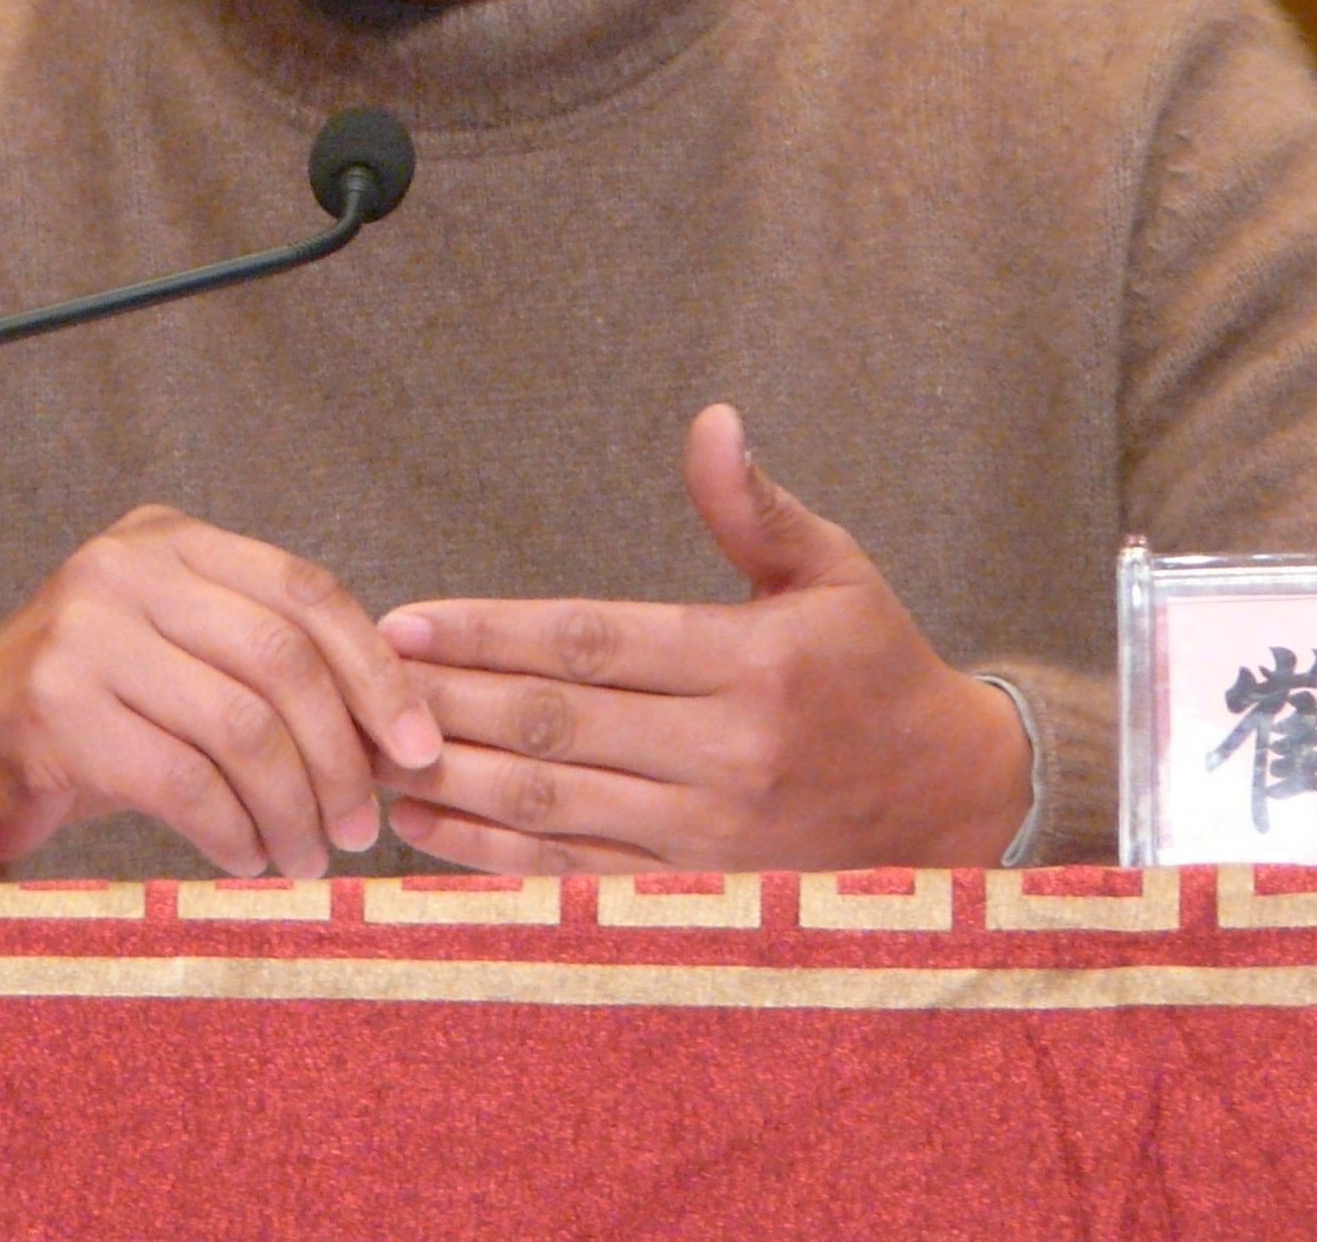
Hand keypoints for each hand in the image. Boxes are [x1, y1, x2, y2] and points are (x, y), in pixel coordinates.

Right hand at [0, 506, 441, 878]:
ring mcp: (81, 632)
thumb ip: (268, 664)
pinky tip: (245, 857)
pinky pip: (183, 781)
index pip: (306, 592)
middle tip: (360, 828)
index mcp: (171, 538)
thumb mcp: (177, 656)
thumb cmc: (92, 715)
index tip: (418, 750)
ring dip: (291, 807)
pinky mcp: (51, 707)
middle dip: (339, 757)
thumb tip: (405, 731)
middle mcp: (124, 568)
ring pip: (238, 727)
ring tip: (307, 857)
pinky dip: (231, 831)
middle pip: (281, 661)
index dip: (375, 674)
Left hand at [374, 405, 1033, 872]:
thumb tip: (711, 420)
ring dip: (450, 782)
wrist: (958, 803)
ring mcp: (710, 837)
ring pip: (551, 805)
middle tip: (358, 682)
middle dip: (445, 701)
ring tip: (365, 754)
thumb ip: (755, 506)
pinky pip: (574, 877)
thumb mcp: (836, 571)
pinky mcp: (697, 896)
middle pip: (553, 724)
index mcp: (752, 663)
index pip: (590, 641)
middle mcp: (727, 753)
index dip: (488, 631)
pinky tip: (427, 832)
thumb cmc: (879, 670)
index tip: (404, 622)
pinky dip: (491, 857)